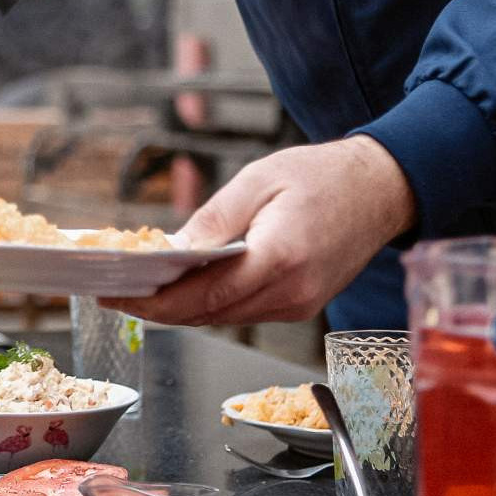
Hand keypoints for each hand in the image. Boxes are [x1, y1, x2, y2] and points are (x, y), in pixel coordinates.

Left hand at [106, 136, 416, 325]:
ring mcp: (299, 305)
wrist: (381, 189)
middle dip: (157, 309)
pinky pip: (244, 312)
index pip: (204, 296)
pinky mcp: (301, 306)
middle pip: (208, 315)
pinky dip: (210, 305)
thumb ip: (213, 219)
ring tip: (138, 291)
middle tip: (114, 294)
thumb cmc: (322, 176)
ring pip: (224, 318)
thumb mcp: (258, 180)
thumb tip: (172, 249)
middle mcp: (292, 292)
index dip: (155, 302)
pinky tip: (183, 289)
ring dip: (181, 310)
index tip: (117, 296)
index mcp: (280, 257)